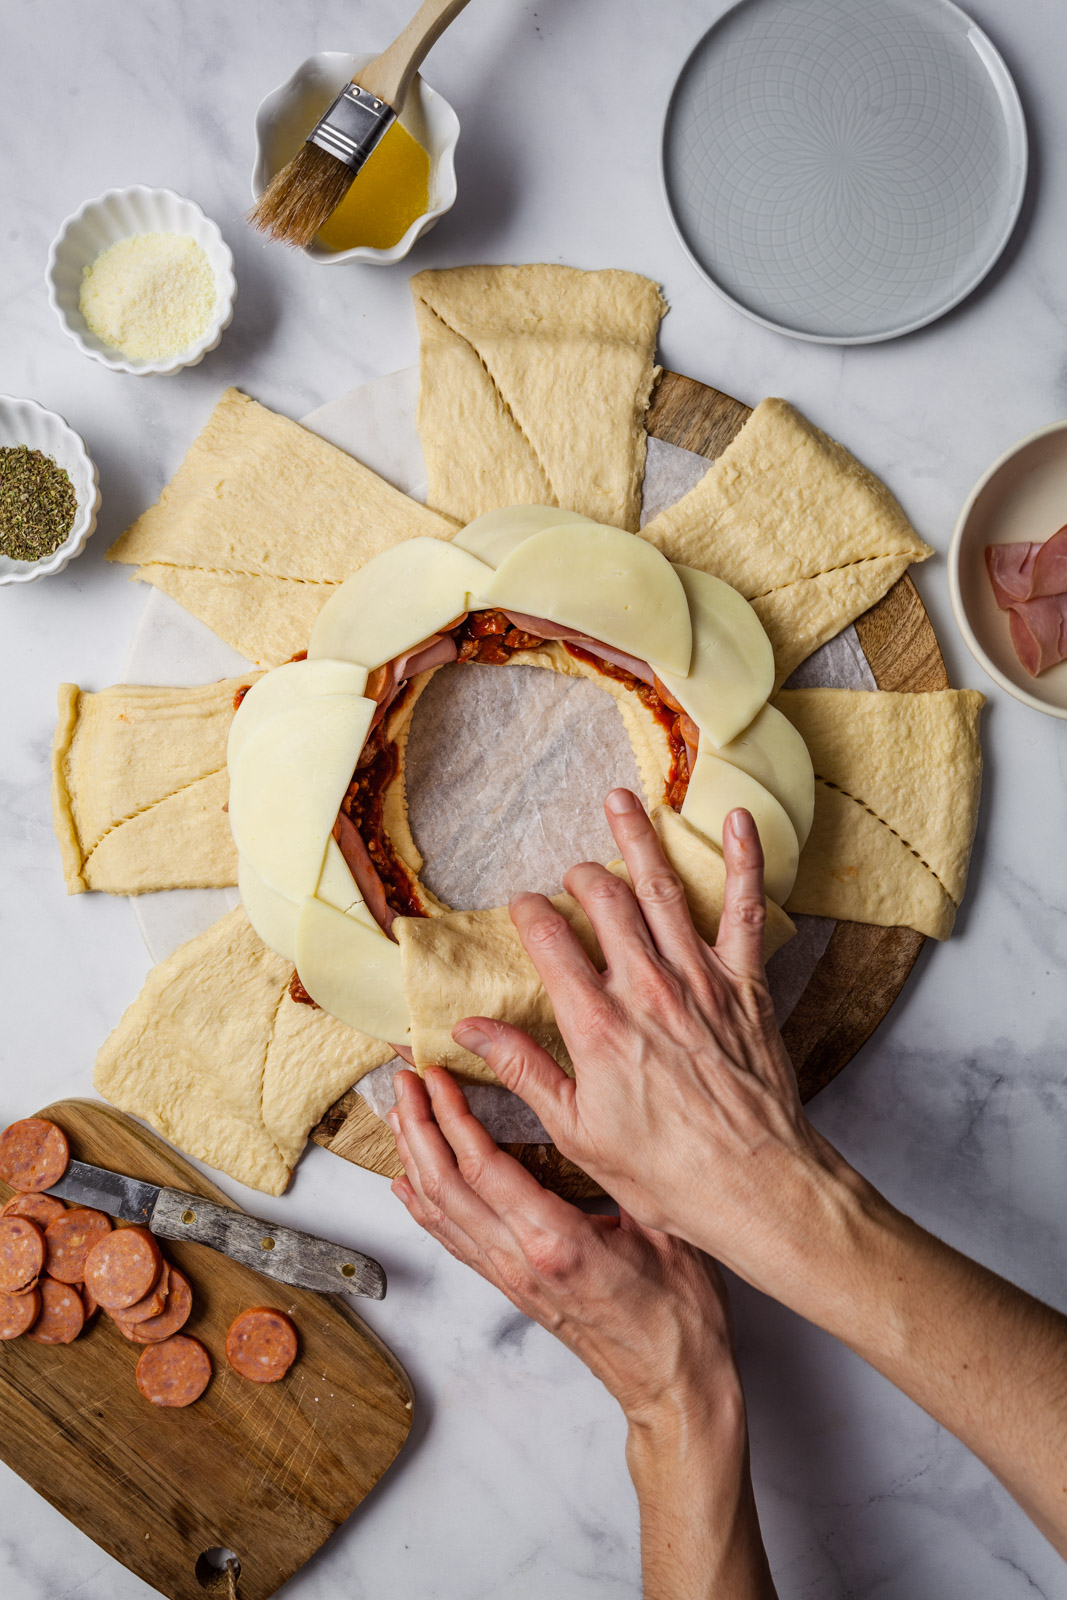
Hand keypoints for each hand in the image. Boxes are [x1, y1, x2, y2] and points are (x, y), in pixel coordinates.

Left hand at [389, 1066, 737, 1422]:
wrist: (673, 1386)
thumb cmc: (680, 1315)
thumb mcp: (665, 1229)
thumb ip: (627, 1175)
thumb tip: (603, 1119)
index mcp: (556, 1241)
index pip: (484, 1169)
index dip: (453, 1118)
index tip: (436, 1077)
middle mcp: (521, 1261)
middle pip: (447, 1187)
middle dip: (418, 1128)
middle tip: (402, 1082)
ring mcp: (512, 1279)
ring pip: (442, 1213)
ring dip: (414, 1160)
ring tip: (399, 1117)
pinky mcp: (514, 1290)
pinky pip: (455, 1241)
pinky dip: (425, 1208)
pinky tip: (409, 1184)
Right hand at [451, 794, 857, 1308]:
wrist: (753, 1184)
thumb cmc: (665, 1172)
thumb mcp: (576, 1131)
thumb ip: (524, 1069)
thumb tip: (471, 1032)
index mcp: (598, 1024)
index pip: (550, 942)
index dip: (530, 914)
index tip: (522, 907)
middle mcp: (647, 988)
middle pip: (604, 903)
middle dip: (580, 877)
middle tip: (571, 873)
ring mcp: (700, 980)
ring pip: (663, 890)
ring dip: (638, 840)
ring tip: (620, 801)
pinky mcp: (745, 984)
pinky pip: (745, 909)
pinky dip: (743, 860)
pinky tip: (739, 820)